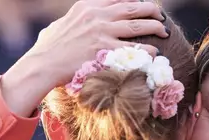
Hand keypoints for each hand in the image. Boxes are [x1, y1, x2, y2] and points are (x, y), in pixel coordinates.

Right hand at [2, 0, 166, 115]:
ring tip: (164, 31)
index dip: (134, 1)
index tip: (143, 5)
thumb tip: (76, 23)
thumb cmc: (47, 49)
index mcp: (86, 6)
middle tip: (160, 15)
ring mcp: (102, 32)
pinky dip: (147, 49)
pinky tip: (155, 52)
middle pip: (132, 7)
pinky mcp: (105, 50)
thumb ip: (74, 21)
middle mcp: (97, 15)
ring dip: (154, 27)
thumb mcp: (59, 25)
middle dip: (150, 10)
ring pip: (137, 25)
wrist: (43, 64)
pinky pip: (133, 48)